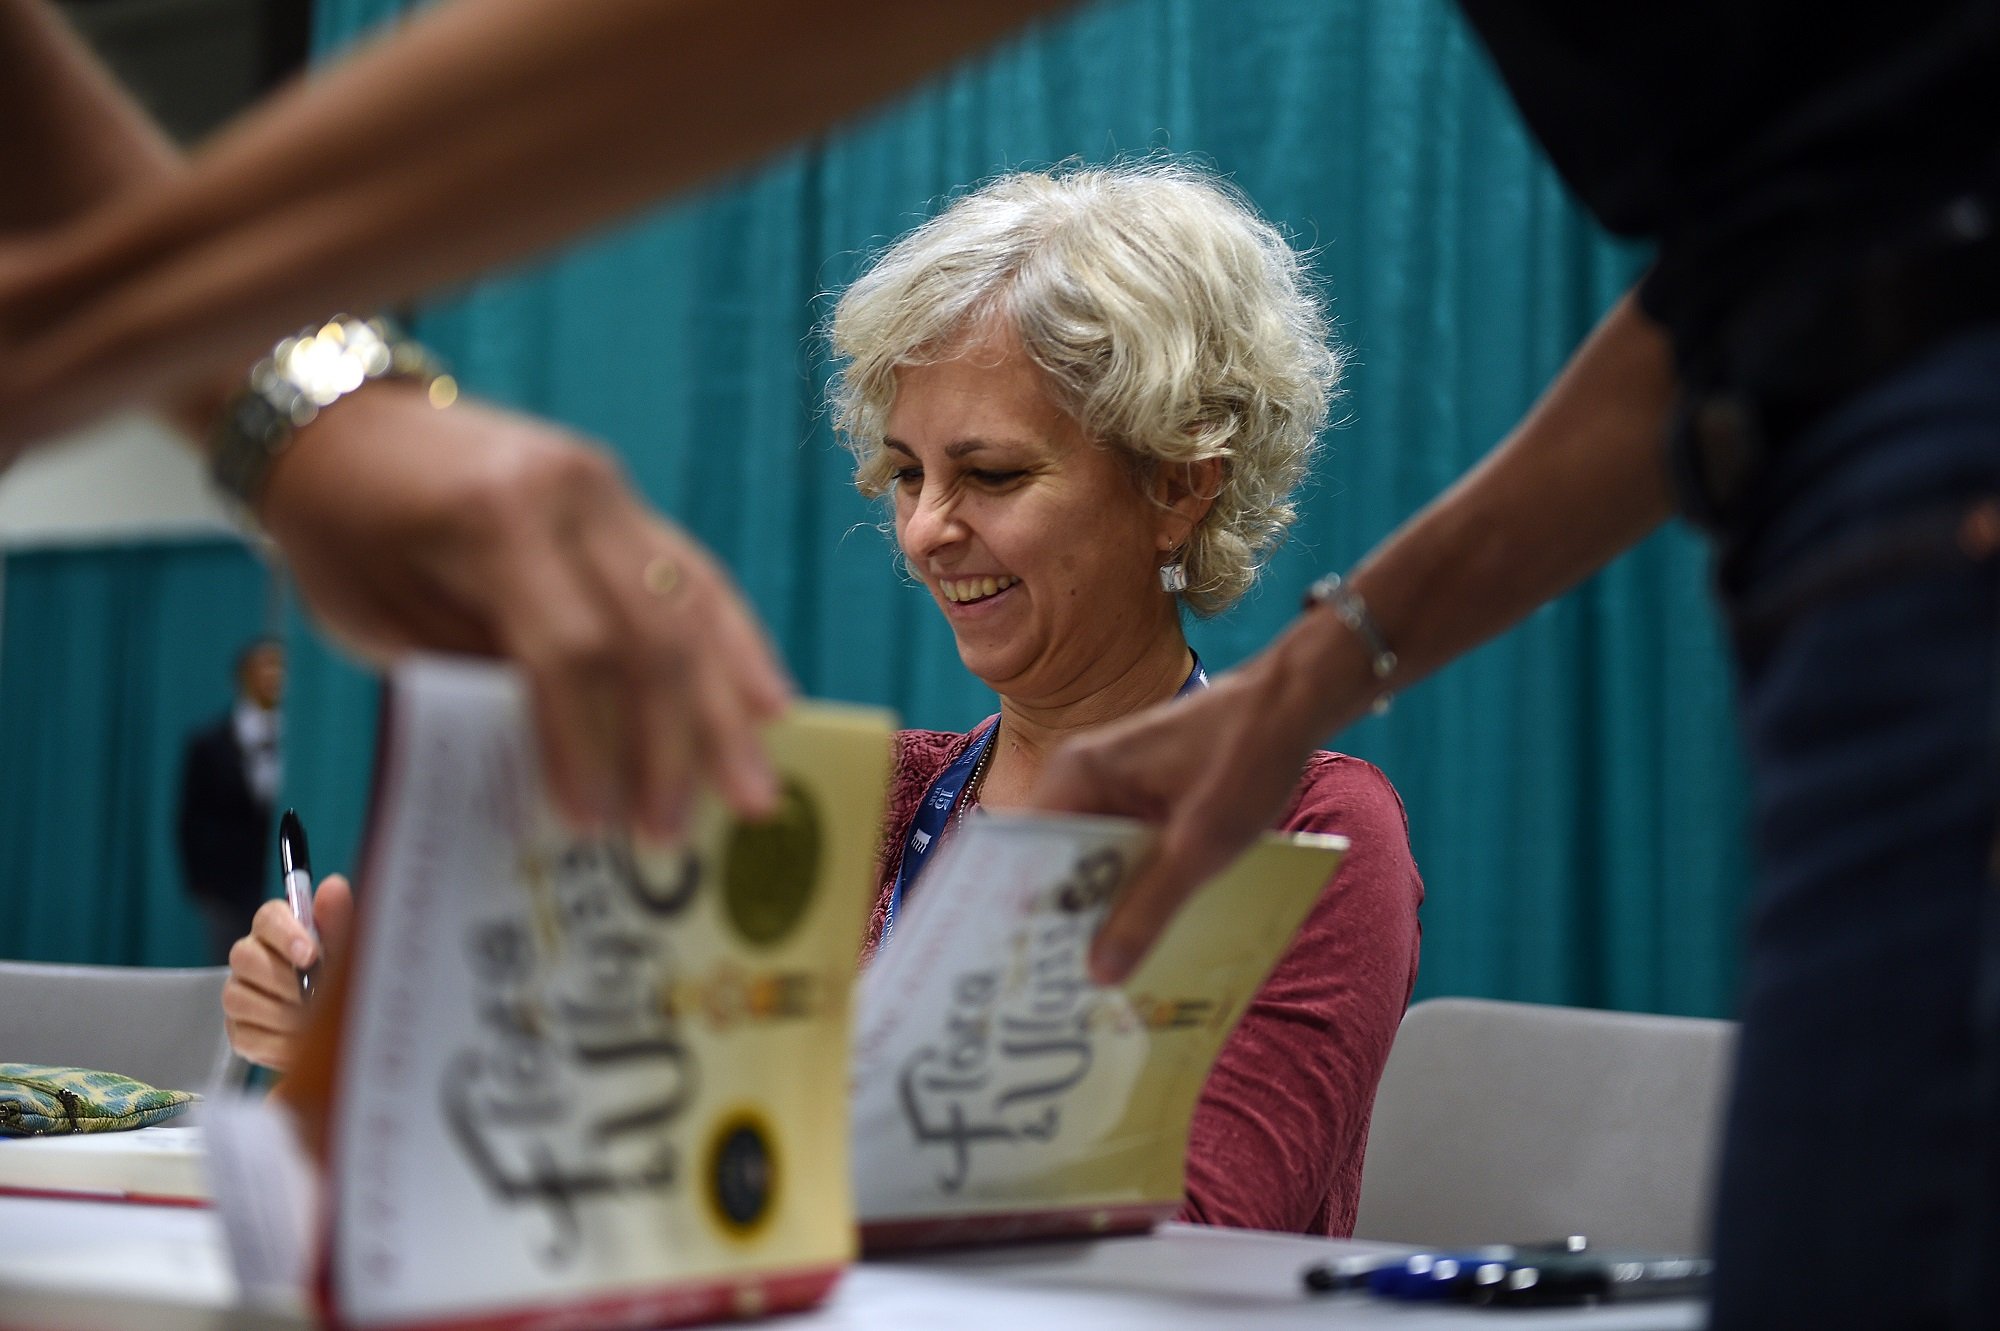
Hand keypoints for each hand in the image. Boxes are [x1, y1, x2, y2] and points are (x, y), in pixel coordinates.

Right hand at [222, 875, 353, 1070]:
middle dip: (284, 977)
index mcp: (278, 929)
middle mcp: (252, 958)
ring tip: (312, 1018)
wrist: (349, 1028)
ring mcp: (241, 994)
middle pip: (244, 956)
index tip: (311, 954)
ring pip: (238, 997)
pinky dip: (277, 1041)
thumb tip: (333, 886)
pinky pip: (245, 1035)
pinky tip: (301, 1041)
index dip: (287, 934)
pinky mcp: (240, 1030)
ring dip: (281, 1011)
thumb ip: (339, 920)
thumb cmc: (345, 977)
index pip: (267, 917)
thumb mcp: (348, 949)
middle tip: (315, 993)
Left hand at [258, 383, 791, 836]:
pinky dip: (735, 646)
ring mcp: (610, 490)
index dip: (585, 742)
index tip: (591, 823)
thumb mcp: (380, 616)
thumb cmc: (339, 532)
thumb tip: (572, 759)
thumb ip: (478, 674)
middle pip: (651, 631)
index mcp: (494, 518)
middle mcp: (572, 493)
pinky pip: (695, 576)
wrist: (339, 418)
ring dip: (726, 711)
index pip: (568, 647)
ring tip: (753, 794)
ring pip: (694, 605)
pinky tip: (772, 705)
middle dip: (671, 743)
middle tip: (673, 834)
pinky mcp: (625, 501)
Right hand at [1029, 641, 1328, 984]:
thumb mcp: (1200, 847)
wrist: (1292, 707)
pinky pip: (1122, 851)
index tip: (1022, 965)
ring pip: (1092, 862)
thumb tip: (1098, 972)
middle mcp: (1081, 777)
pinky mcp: (1140, 796)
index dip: (1021, 909)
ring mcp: (1111, 786)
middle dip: (1065, 919)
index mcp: (1077, 774)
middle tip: (1065, 988)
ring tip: (1102, 974)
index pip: (1022, 852)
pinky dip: (1132, 886)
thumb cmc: (1245, 759)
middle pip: (1055, 862)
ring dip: (1102, 907)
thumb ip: (1148, 909)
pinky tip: (1145, 932)